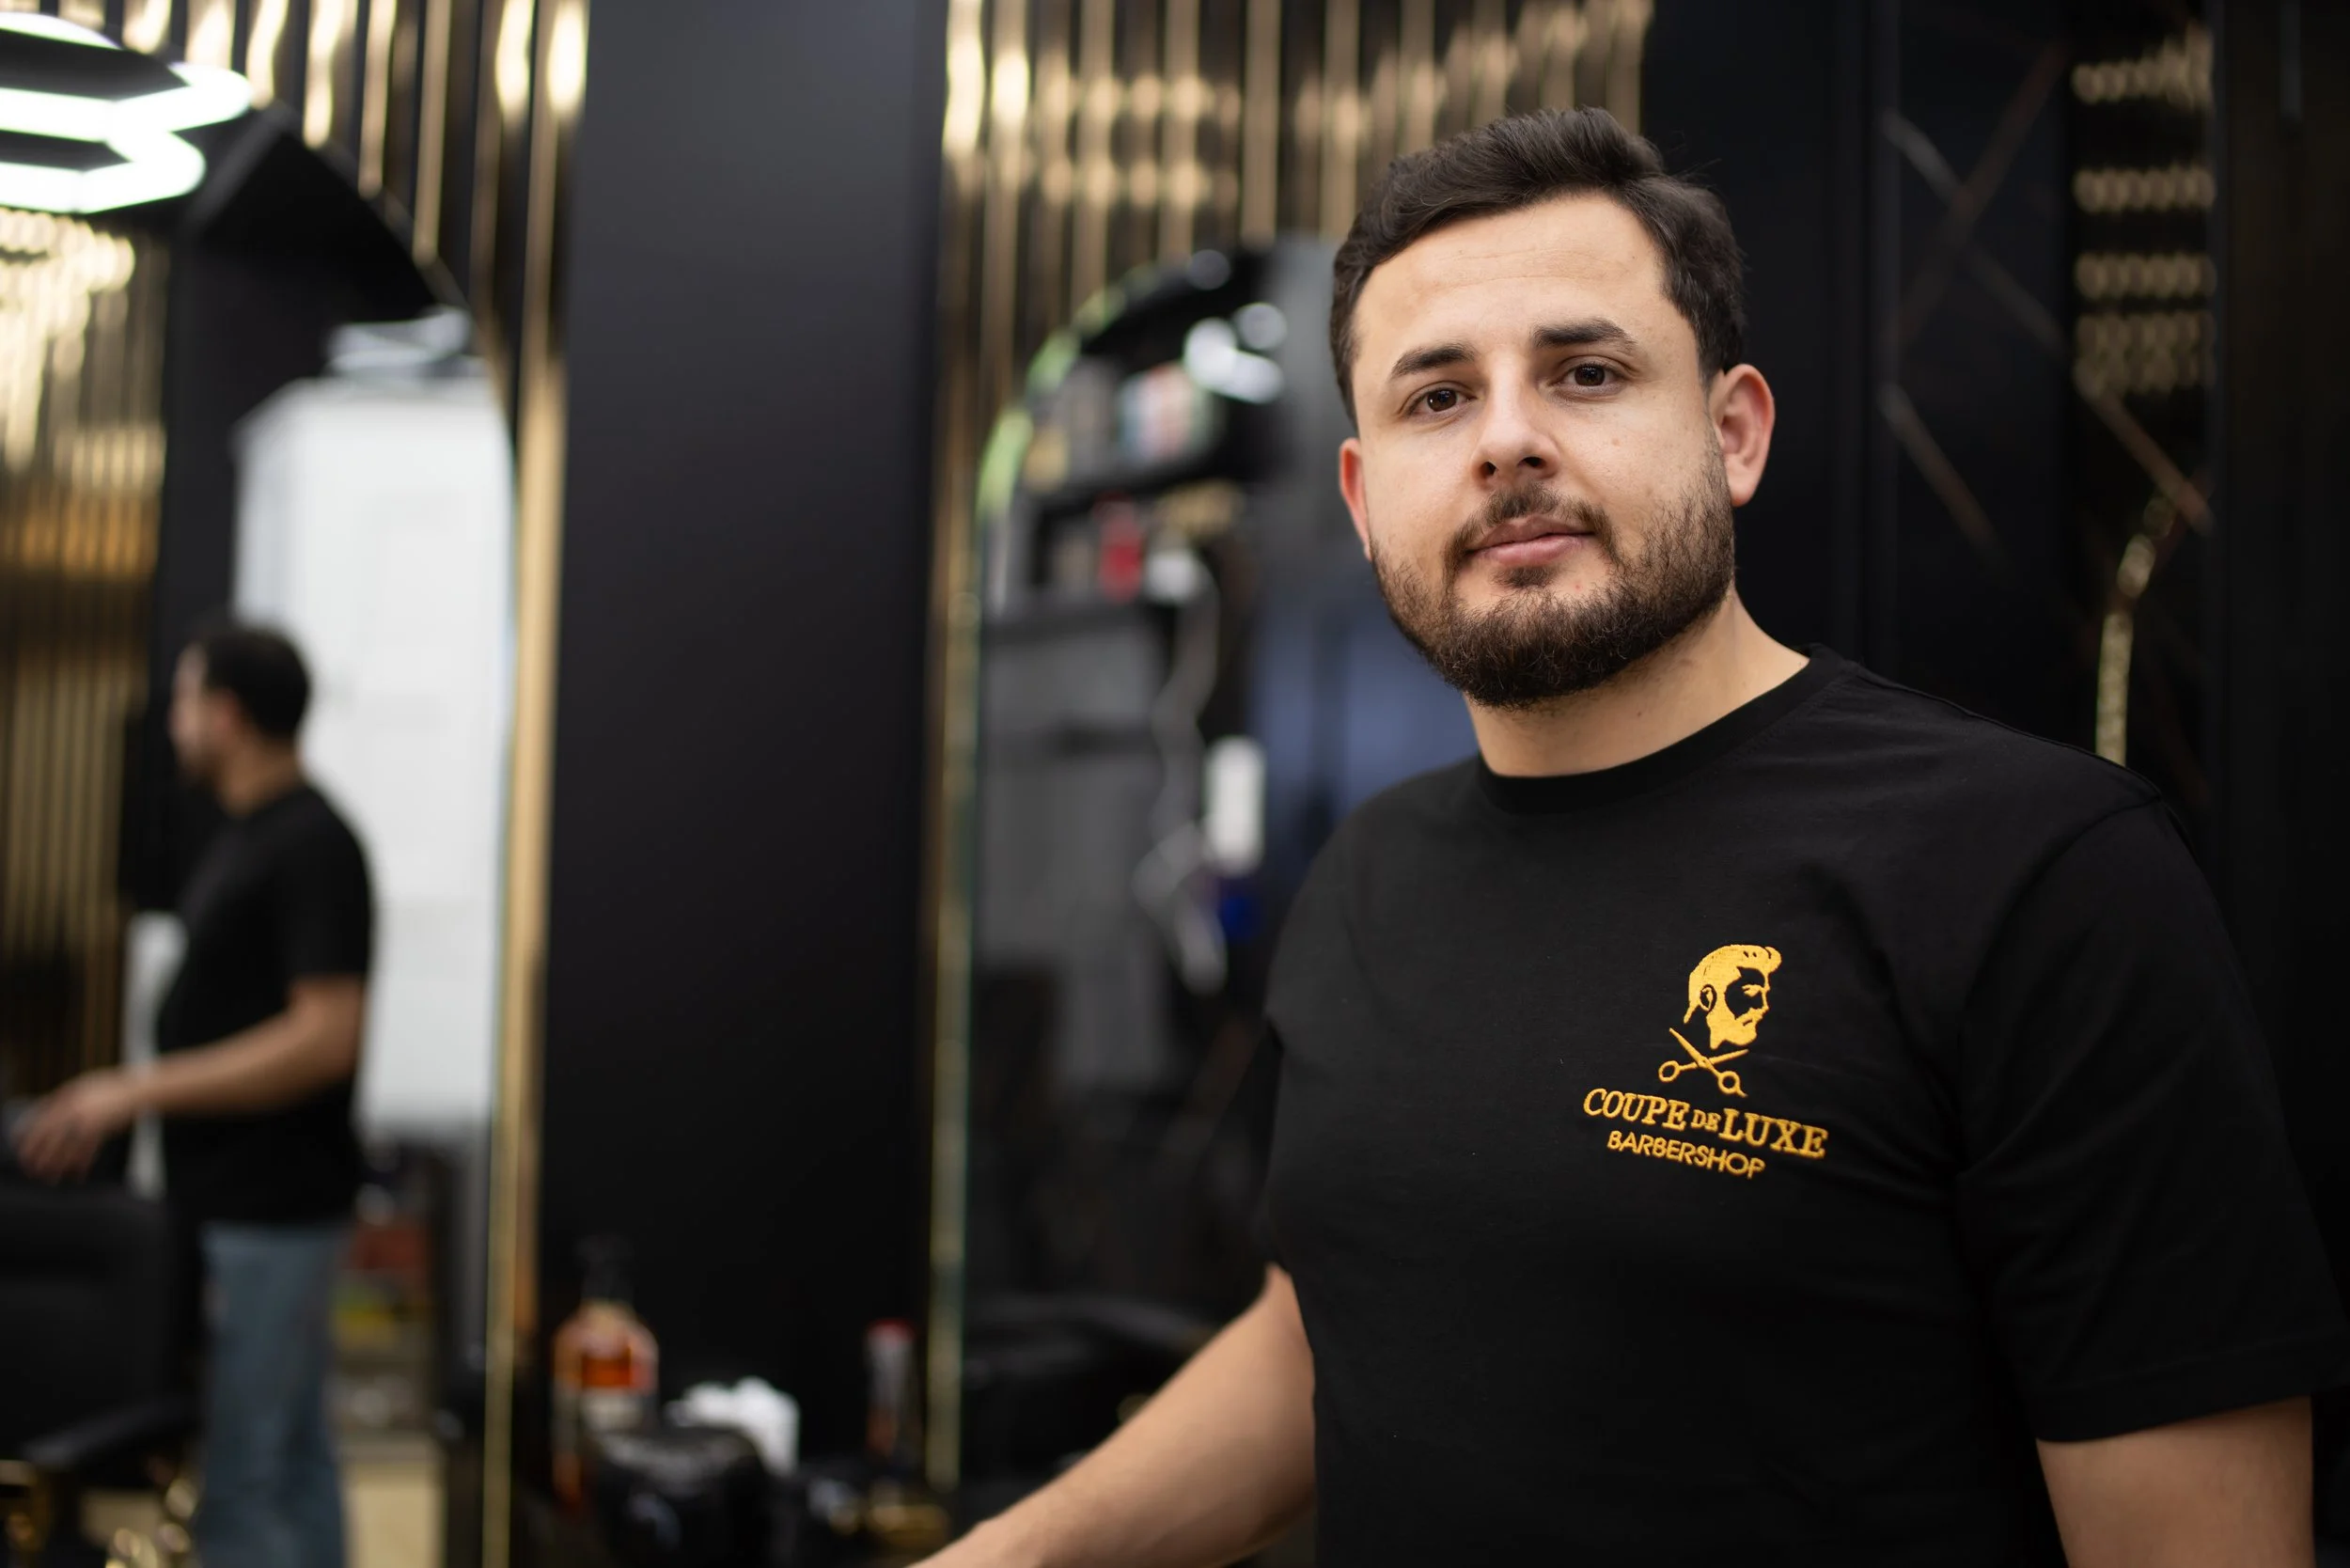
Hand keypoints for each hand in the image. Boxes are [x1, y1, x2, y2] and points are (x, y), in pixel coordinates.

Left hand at [13, 1069, 143, 1181]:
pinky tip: (77, 1173)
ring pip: (68, 1149)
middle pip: (51, 1138)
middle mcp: (76, 1112)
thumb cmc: (107, 1086)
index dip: (27, 1135)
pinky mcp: (104, 1131)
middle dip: (38, 1156)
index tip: (17, 1146)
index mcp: (67, 1100)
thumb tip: (40, 1110)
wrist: (136, 1091)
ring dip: (57, 1166)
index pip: (41, 1121)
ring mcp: (90, 1123)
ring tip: (49, 1178)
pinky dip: (82, 1163)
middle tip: (29, 1168)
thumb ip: (61, 1096)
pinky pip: (89, 1151)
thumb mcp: (81, 1085)